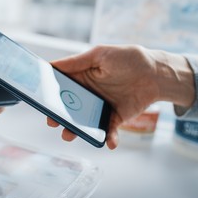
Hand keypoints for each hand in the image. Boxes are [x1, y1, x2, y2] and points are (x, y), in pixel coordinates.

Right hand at [47, 45, 194, 148]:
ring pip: (83, 122)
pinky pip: (107, 131)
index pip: (60, 87)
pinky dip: (108, 138)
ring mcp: (100, 107)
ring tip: (70, 135)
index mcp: (81, 77)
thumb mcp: (100, 54)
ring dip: (76, 130)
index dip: (50, 94)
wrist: (157, 73)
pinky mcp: (114, 118)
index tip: (41, 101)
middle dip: (59, 116)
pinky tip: (109, 143)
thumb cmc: (128, 58)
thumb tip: (51, 65)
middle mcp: (88, 94)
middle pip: (68, 108)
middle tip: (52, 121)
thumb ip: (77, 61)